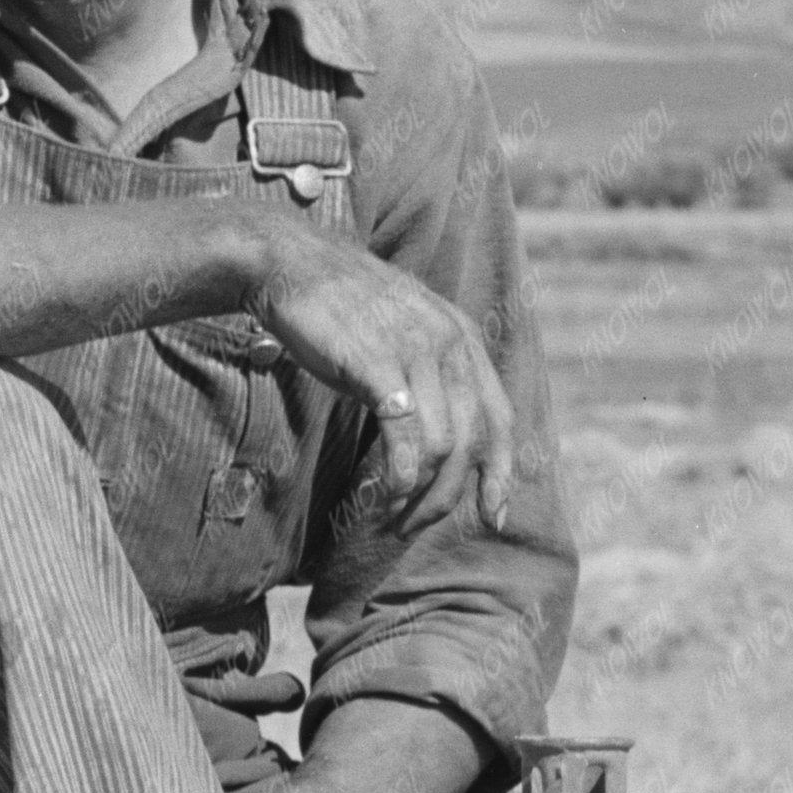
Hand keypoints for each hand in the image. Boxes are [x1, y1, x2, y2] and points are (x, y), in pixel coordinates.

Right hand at [257, 228, 517, 530]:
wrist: (291, 266)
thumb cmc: (340, 310)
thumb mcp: (402, 335)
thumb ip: (429, 376)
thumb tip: (436, 438)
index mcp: (462, 338)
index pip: (500, 417)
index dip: (501, 473)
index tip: (495, 516)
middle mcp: (449, 343)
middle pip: (471, 442)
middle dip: (447, 497)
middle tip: (413, 527)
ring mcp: (415, 351)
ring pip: (442, 444)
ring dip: (419, 494)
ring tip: (391, 518)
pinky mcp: (378, 362)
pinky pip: (404, 432)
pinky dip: (400, 473)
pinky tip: (386, 494)